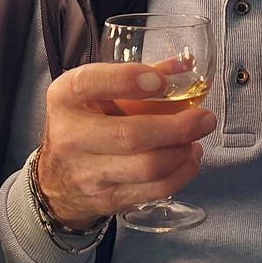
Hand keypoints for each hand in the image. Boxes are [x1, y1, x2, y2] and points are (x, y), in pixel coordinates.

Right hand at [35, 62, 216, 226]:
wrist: (57, 180)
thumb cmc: (84, 123)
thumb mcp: (97, 93)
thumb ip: (141, 74)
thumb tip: (185, 63)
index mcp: (65, 98)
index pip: (90, 83)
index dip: (127, 80)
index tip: (160, 81)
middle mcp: (71, 136)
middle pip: (130, 135)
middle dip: (176, 127)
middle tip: (205, 118)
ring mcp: (88, 173)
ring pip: (148, 167)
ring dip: (182, 151)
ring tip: (195, 138)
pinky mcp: (108, 199)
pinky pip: (154, 189)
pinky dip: (181, 173)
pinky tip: (188, 158)